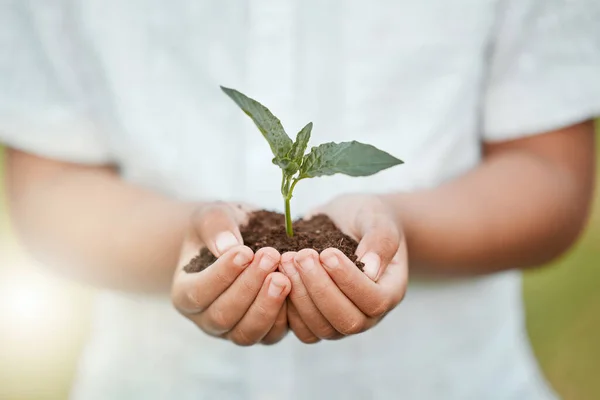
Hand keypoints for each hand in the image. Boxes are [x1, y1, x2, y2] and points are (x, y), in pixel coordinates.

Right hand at [171, 202, 290, 345]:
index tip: (245, 252)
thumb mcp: (213, 216)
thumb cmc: (222, 228)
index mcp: (185, 293)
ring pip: (248, 332)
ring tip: (283, 277)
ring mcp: (234, 330)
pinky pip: (272, 335)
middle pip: (223, 316)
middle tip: (270, 257)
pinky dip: (285, 315)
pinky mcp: (263, 333)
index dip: (221, 275)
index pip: (197, 293)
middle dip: (248, 287)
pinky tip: (295, 287)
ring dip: (267, 305)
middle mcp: (206, 318)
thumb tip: (227, 246)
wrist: (242, 238)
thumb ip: (215, 227)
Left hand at [281, 194, 407, 342]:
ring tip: (286, 260)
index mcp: (390, 291)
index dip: (349, 281)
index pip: (374, 301)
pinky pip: (301, 328)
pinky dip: (286, 306)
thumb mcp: (377, 217)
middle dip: (319, 288)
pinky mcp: (316, 321)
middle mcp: (368, 315)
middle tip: (301, 256)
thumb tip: (371, 269)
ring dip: (300, 295)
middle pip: (346, 321)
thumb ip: (380, 239)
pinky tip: (277, 275)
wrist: (346, 221)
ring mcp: (340, 322)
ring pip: (320, 327)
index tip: (327, 253)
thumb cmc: (366, 217)